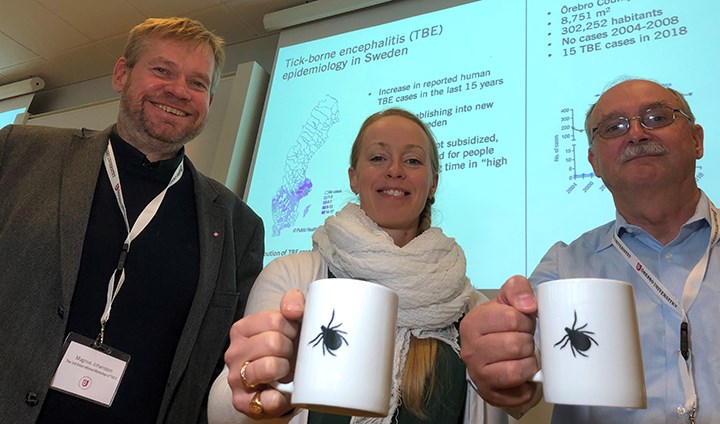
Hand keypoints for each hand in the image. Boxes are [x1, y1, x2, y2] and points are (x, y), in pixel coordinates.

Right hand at [224, 289, 304, 418]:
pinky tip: (281, 391)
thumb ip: (294, 302)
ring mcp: (235, 377)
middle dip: (289, 349)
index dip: (292, 328)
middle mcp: (234, 352)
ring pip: (269, 366)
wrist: (283, 382)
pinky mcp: (241, 401)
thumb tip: (294, 309)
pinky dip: (280, 397)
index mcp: (242, 329)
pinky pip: (267, 399)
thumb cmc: (286, 349)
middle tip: (288, 355)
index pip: (274, 319)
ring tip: (284, 370)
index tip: (291, 335)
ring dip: (284, 369)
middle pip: (273, 342)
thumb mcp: (292, 321)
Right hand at [459, 275, 538, 406]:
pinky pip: (519, 394)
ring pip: (516, 370)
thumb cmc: (501, 324)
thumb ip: (517, 288)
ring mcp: (478, 375)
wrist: (491, 351)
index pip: (511, 318)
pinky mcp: (490, 394)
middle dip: (528, 342)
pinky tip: (524, 376)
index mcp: (472, 324)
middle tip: (525, 341)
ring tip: (525, 357)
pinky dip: (528, 386)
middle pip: (515, 345)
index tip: (523, 323)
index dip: (526, 320)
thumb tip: (528, 305)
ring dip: (529, 364)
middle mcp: (470, 351)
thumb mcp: (507, 299)